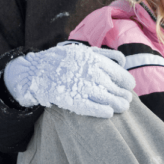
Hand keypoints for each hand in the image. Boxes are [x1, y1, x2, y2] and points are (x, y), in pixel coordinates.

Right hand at [3, 43, 135, 118]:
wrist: (35, 70)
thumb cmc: (62, 60)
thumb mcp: (82, 51)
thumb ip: (104, 55)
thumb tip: (123, 61)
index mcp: (93, 59)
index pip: (118, 73)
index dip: (126, 81)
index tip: (129, 86)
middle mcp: (90, 72)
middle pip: (114, 87)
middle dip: (123, 95)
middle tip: (127, 100)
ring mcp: (81, 86)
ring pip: (107, 98)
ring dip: (117, 104)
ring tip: (123, 107)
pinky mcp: (72, 99)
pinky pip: (92, 108)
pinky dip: (102, 111)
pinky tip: (108, 113)